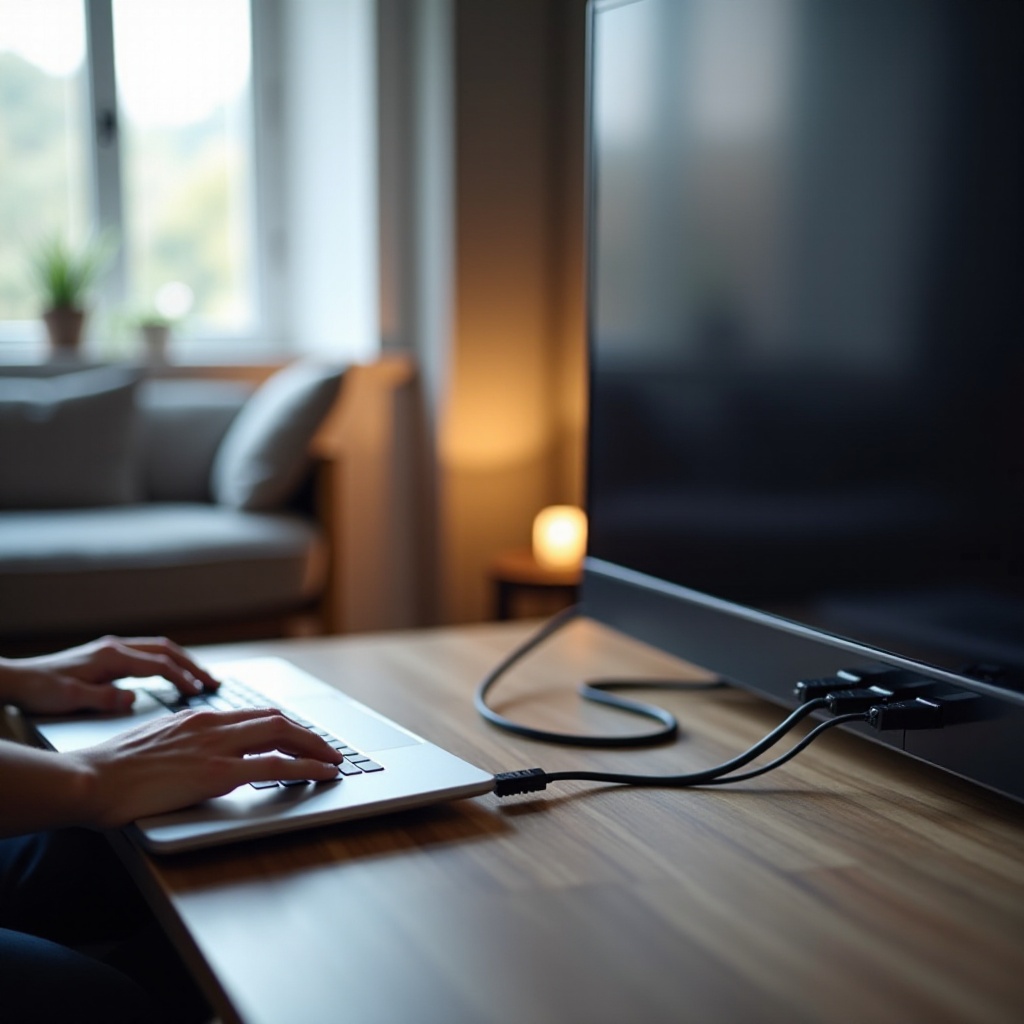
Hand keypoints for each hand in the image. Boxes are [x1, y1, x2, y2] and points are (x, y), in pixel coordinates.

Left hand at [0, 636, 220, 714]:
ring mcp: (112, 649)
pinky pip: (147, 654)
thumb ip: (105, 698)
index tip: (200, 692)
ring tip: (200, 678)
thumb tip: (133, 699)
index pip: (159, 665)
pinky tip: (171, 675)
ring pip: (159, 649)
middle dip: (192, 666)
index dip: (183, 678)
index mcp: (111, 657)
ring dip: (182, 662)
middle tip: (214, 682)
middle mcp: (115, 648)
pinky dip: (167, 663)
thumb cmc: (41, 691)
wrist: (16, 680)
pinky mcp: (107, 655)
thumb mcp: (72, 699)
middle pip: (166, 651)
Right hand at [72, 707, 343, 826]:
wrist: (88, 779)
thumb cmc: (109, 770)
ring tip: (335, 760)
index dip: (283, 725)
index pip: (253, 715)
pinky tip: (323, 774)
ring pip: (283, 735)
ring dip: (315, 747)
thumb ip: (180, 744)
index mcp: (196, 716)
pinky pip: (276, 766)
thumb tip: (195, 757)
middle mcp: (212, 723)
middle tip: (327, 748)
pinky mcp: (217, 772)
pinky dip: (307, 767)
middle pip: (276, 720)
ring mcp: (217, 745)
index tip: (299, 736)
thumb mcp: (152, 744)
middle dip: (307, 734)